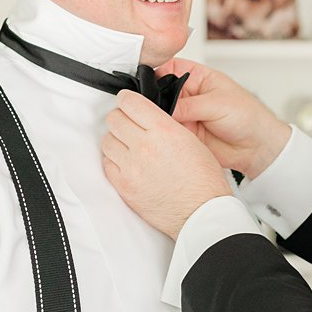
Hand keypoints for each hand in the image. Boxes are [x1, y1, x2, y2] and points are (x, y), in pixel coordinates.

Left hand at [102, 91, 231, 238]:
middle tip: (127, 123)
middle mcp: (145, 146)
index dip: (127, 99)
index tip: (126, 102)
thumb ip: (166, 126)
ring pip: (107, 141)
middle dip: (120, 118)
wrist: (201, 212)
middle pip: (114, 119)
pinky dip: (114, 160)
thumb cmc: (203, 181)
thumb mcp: (192, 141)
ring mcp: (131, 167)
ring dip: (116, 139)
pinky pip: (107, 164)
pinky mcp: (124, 186)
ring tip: (127, 145)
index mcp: (164, 131)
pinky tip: (126, 162)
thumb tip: (148, 119)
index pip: (130, 103)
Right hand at [157, 59, 290, 179]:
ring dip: (159, 118)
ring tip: (164, 122)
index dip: (156, 73)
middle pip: (159, 91)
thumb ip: (188, 105)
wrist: (258, 146)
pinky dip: (164, 133)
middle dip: (154, 99)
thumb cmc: (248, 116)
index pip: (168, 68)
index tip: (146, 83)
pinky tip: (167, 134)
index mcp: (198, 77)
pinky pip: (167, 131)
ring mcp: (185, 114)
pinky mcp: (184, 133)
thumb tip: (162, 108)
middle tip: (155, 107)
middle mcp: (188, 95)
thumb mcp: (217, 104)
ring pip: (161, 113)